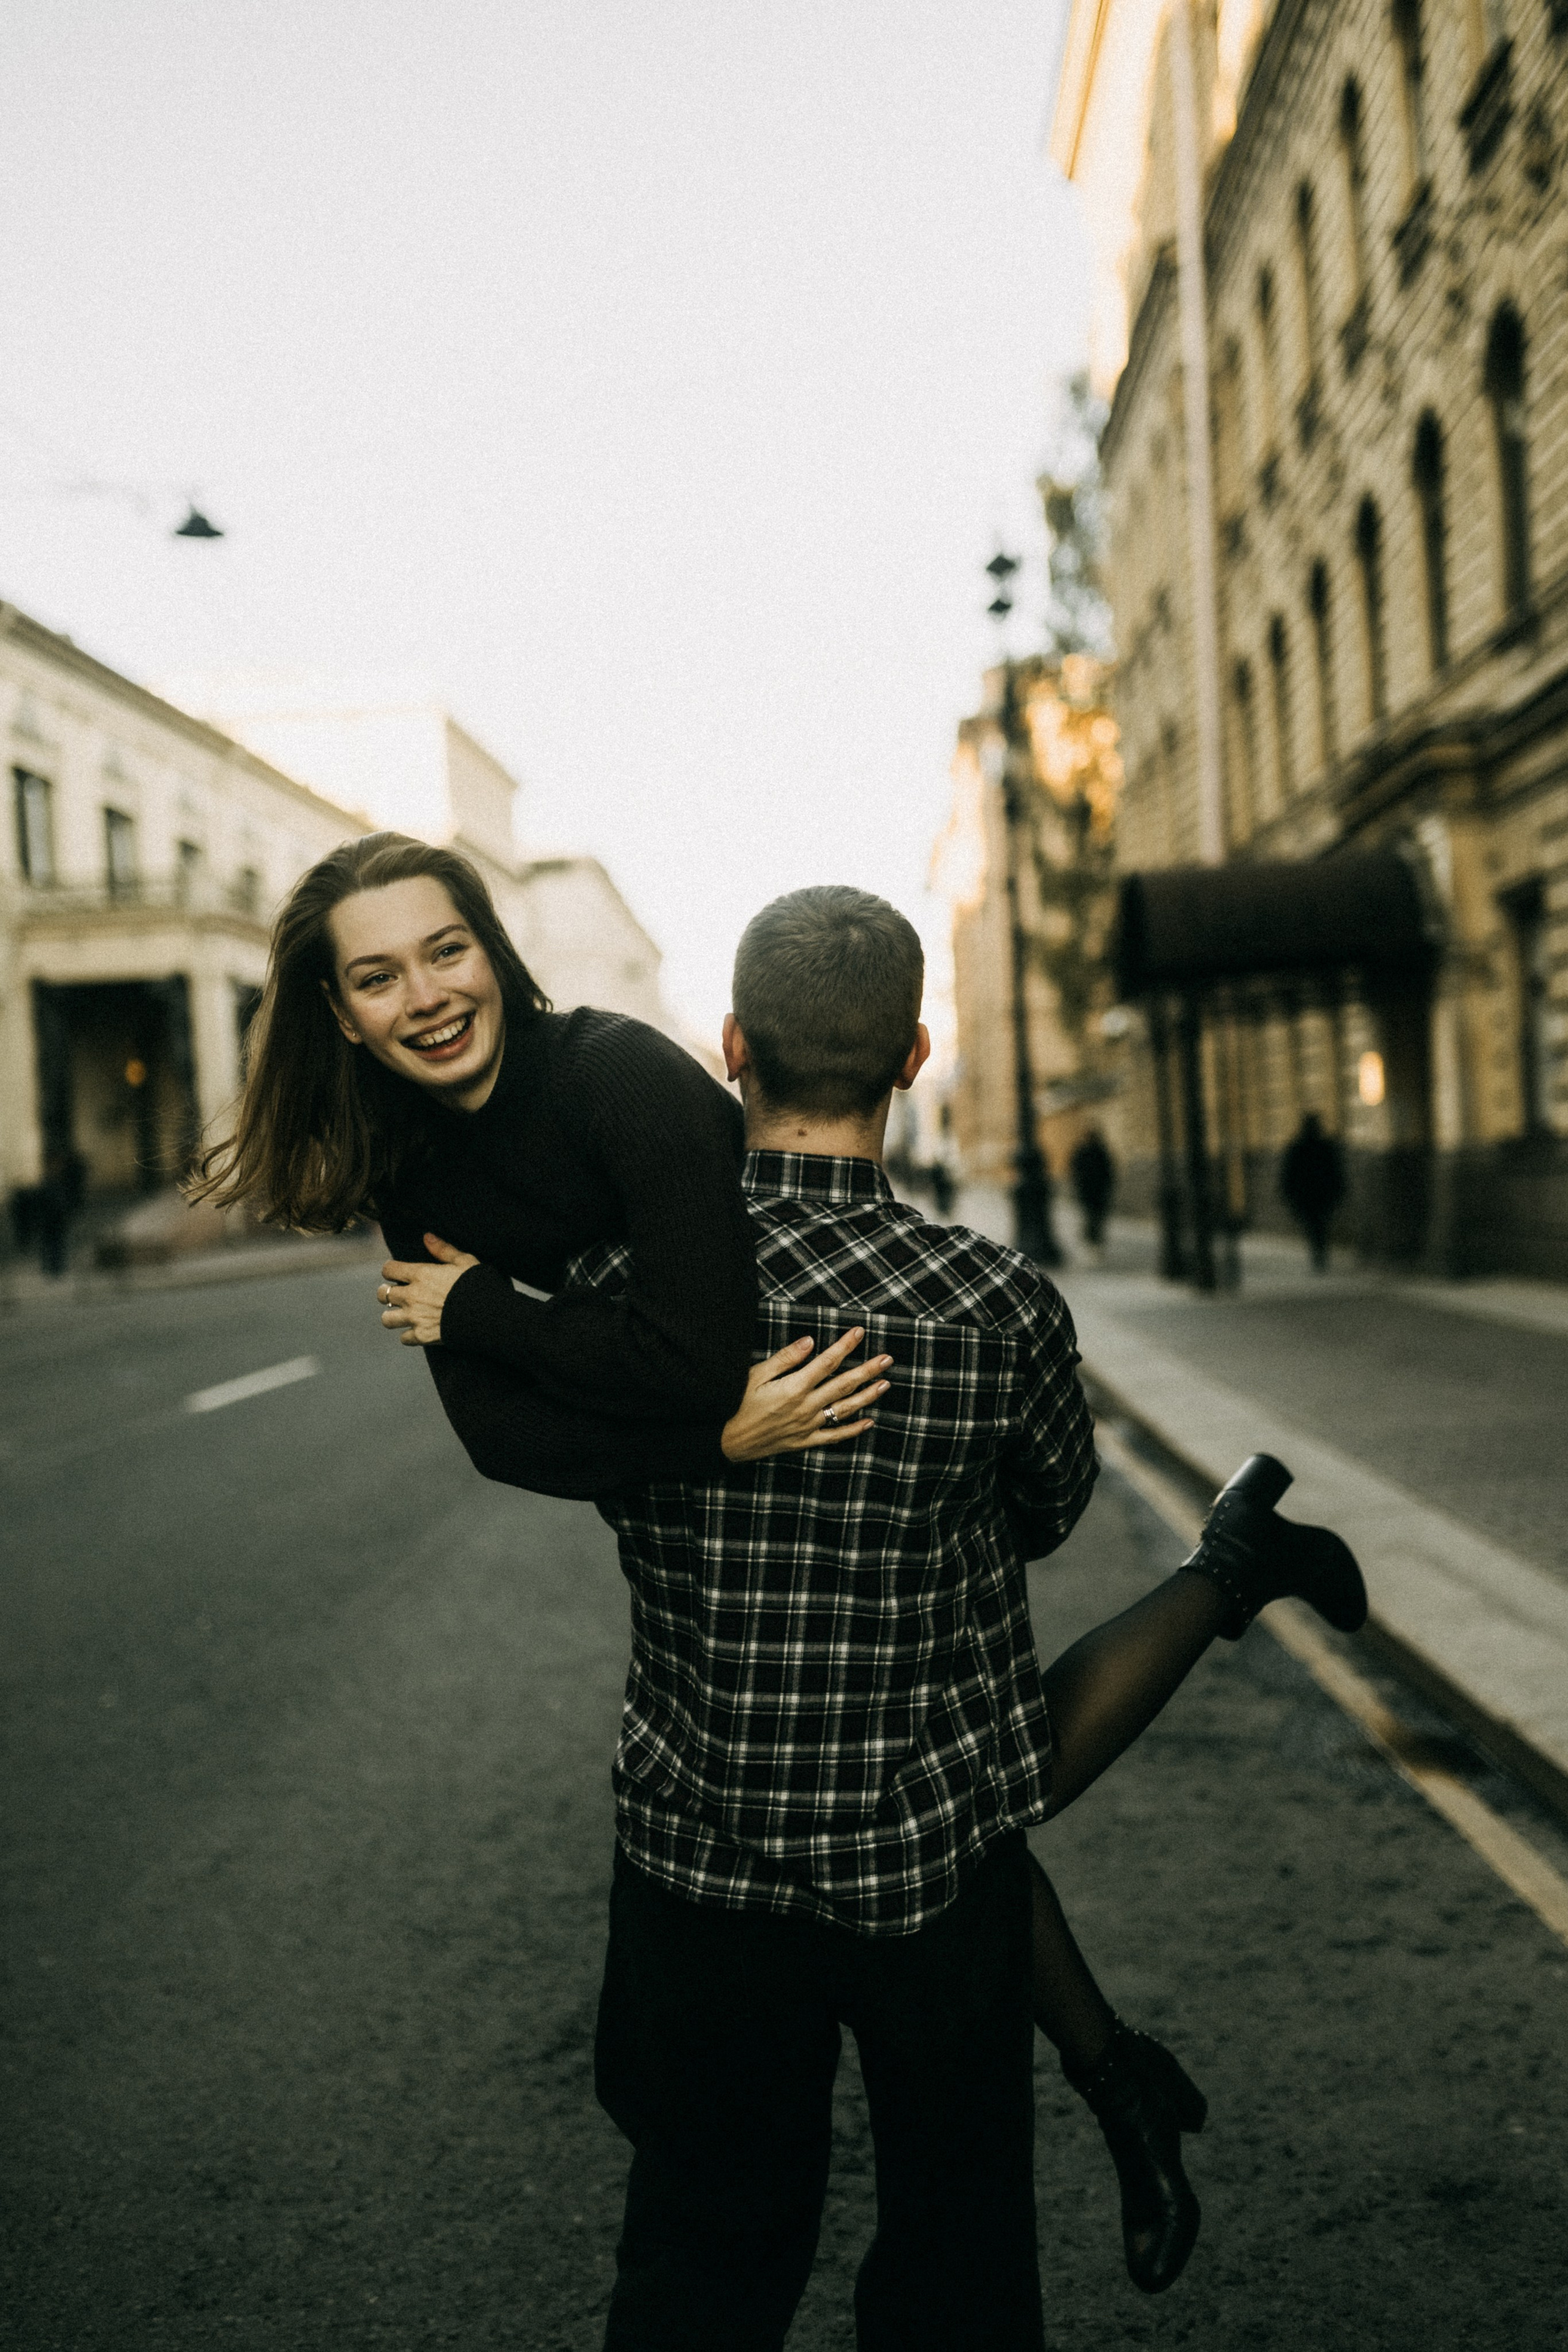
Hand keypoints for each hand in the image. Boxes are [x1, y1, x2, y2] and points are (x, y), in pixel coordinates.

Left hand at [379, 1232, 480, 1346]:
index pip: (389, 1269)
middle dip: (386, 1293)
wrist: (488, 1315)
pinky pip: (404, 1338)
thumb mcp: (465, 1261)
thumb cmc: (478, 1284)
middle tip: (396, 1293)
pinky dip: (409, 1335)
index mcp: (421, 1274)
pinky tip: (417, 1330)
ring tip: (401, 1314)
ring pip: (387, 1319)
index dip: (391, 1269)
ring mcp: (415, 1317)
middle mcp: (412, 1296)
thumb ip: (443, 1249)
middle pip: (383, 1294)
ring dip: (393, 1316)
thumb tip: (426, 1236)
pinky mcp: (422, 1336)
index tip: (396, 1272)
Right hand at [721, 1326, 891, 1462]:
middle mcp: (805, 1407)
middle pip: (843, 1385)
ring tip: (885, 1384)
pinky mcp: (804, 1441)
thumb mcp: (755, 1375)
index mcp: (794, 1387)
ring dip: (867, 1396)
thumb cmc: (737, 1404)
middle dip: (867, 1370)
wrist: (727, 1441)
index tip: (860, 1332)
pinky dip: (853, 1430)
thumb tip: (810, 1341)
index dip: (845, 1346)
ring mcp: (807, 1426)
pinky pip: (834, 1436)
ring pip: (844, 1409)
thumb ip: (785, 1359)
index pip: (827, 1362)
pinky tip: (869, 1422)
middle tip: (887, 1359)